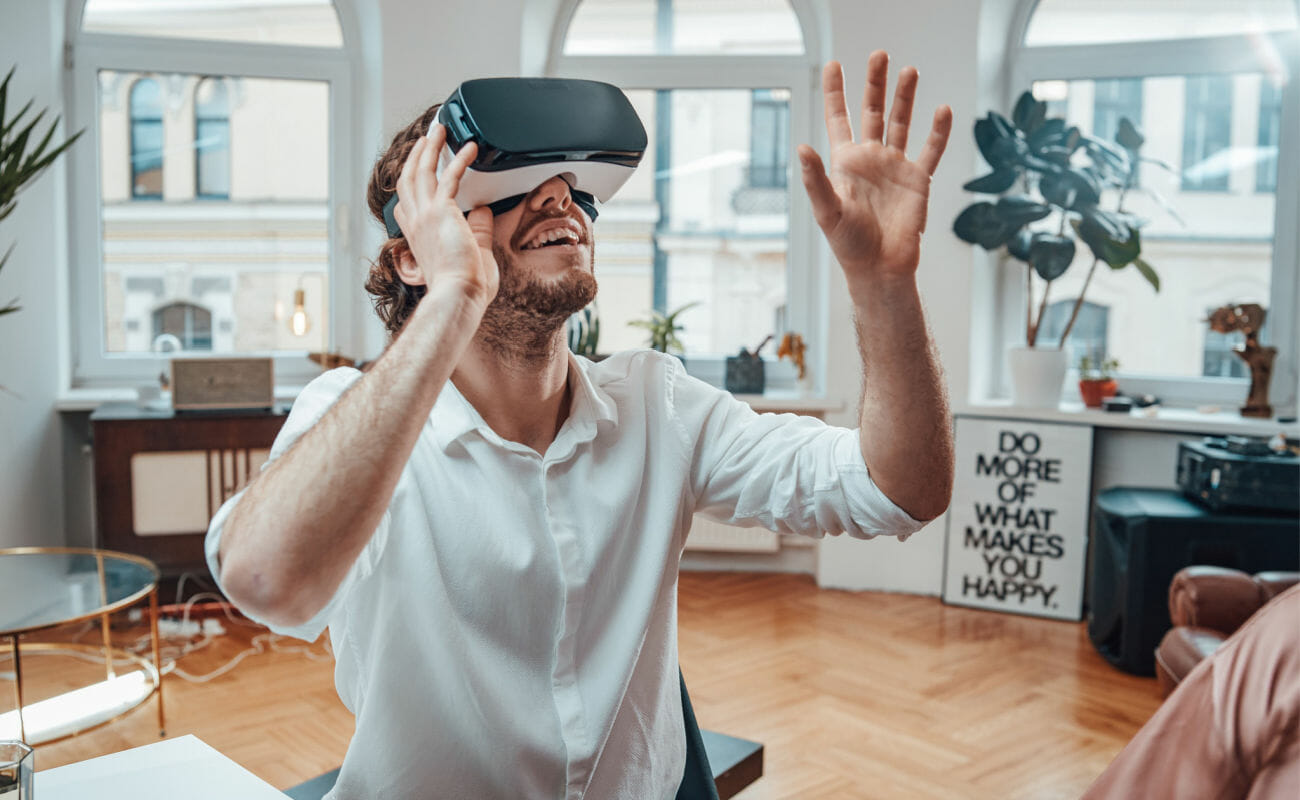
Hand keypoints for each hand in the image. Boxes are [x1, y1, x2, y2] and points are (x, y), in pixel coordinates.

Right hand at [393, 124, 499, 307]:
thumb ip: (478, 230)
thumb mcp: (473, 254)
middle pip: (407, 180)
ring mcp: (425, 216)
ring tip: (439, 130)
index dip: (408, 186)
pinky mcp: (441, 212)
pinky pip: (449, 176)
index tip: (415, 170)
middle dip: (415, 156)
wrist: (459, 296)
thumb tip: (484, 211)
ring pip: (420, 171)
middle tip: (425, 139)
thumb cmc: (464, 287)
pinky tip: (470, 147)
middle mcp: (416, 224)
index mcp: (418, 238)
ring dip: (430, 148)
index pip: (405, 206)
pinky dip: (459, 159)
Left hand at [799, 52, 951, 288]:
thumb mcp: (827, 211)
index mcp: (845, 163)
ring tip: (909, 71)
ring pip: (902, 122)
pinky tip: (942, 109)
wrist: (881, 268)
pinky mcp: (919, 179)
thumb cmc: (849, 244)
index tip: (833, 64)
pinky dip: (938, 131)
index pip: (838, 119)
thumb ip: (815, 179)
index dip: (835, 92)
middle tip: (879, 55)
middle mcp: (870, 159)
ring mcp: (895, 167)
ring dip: (905, 97)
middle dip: (874, 84)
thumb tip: (801, 148)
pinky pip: (931, 149)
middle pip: (872, 111)